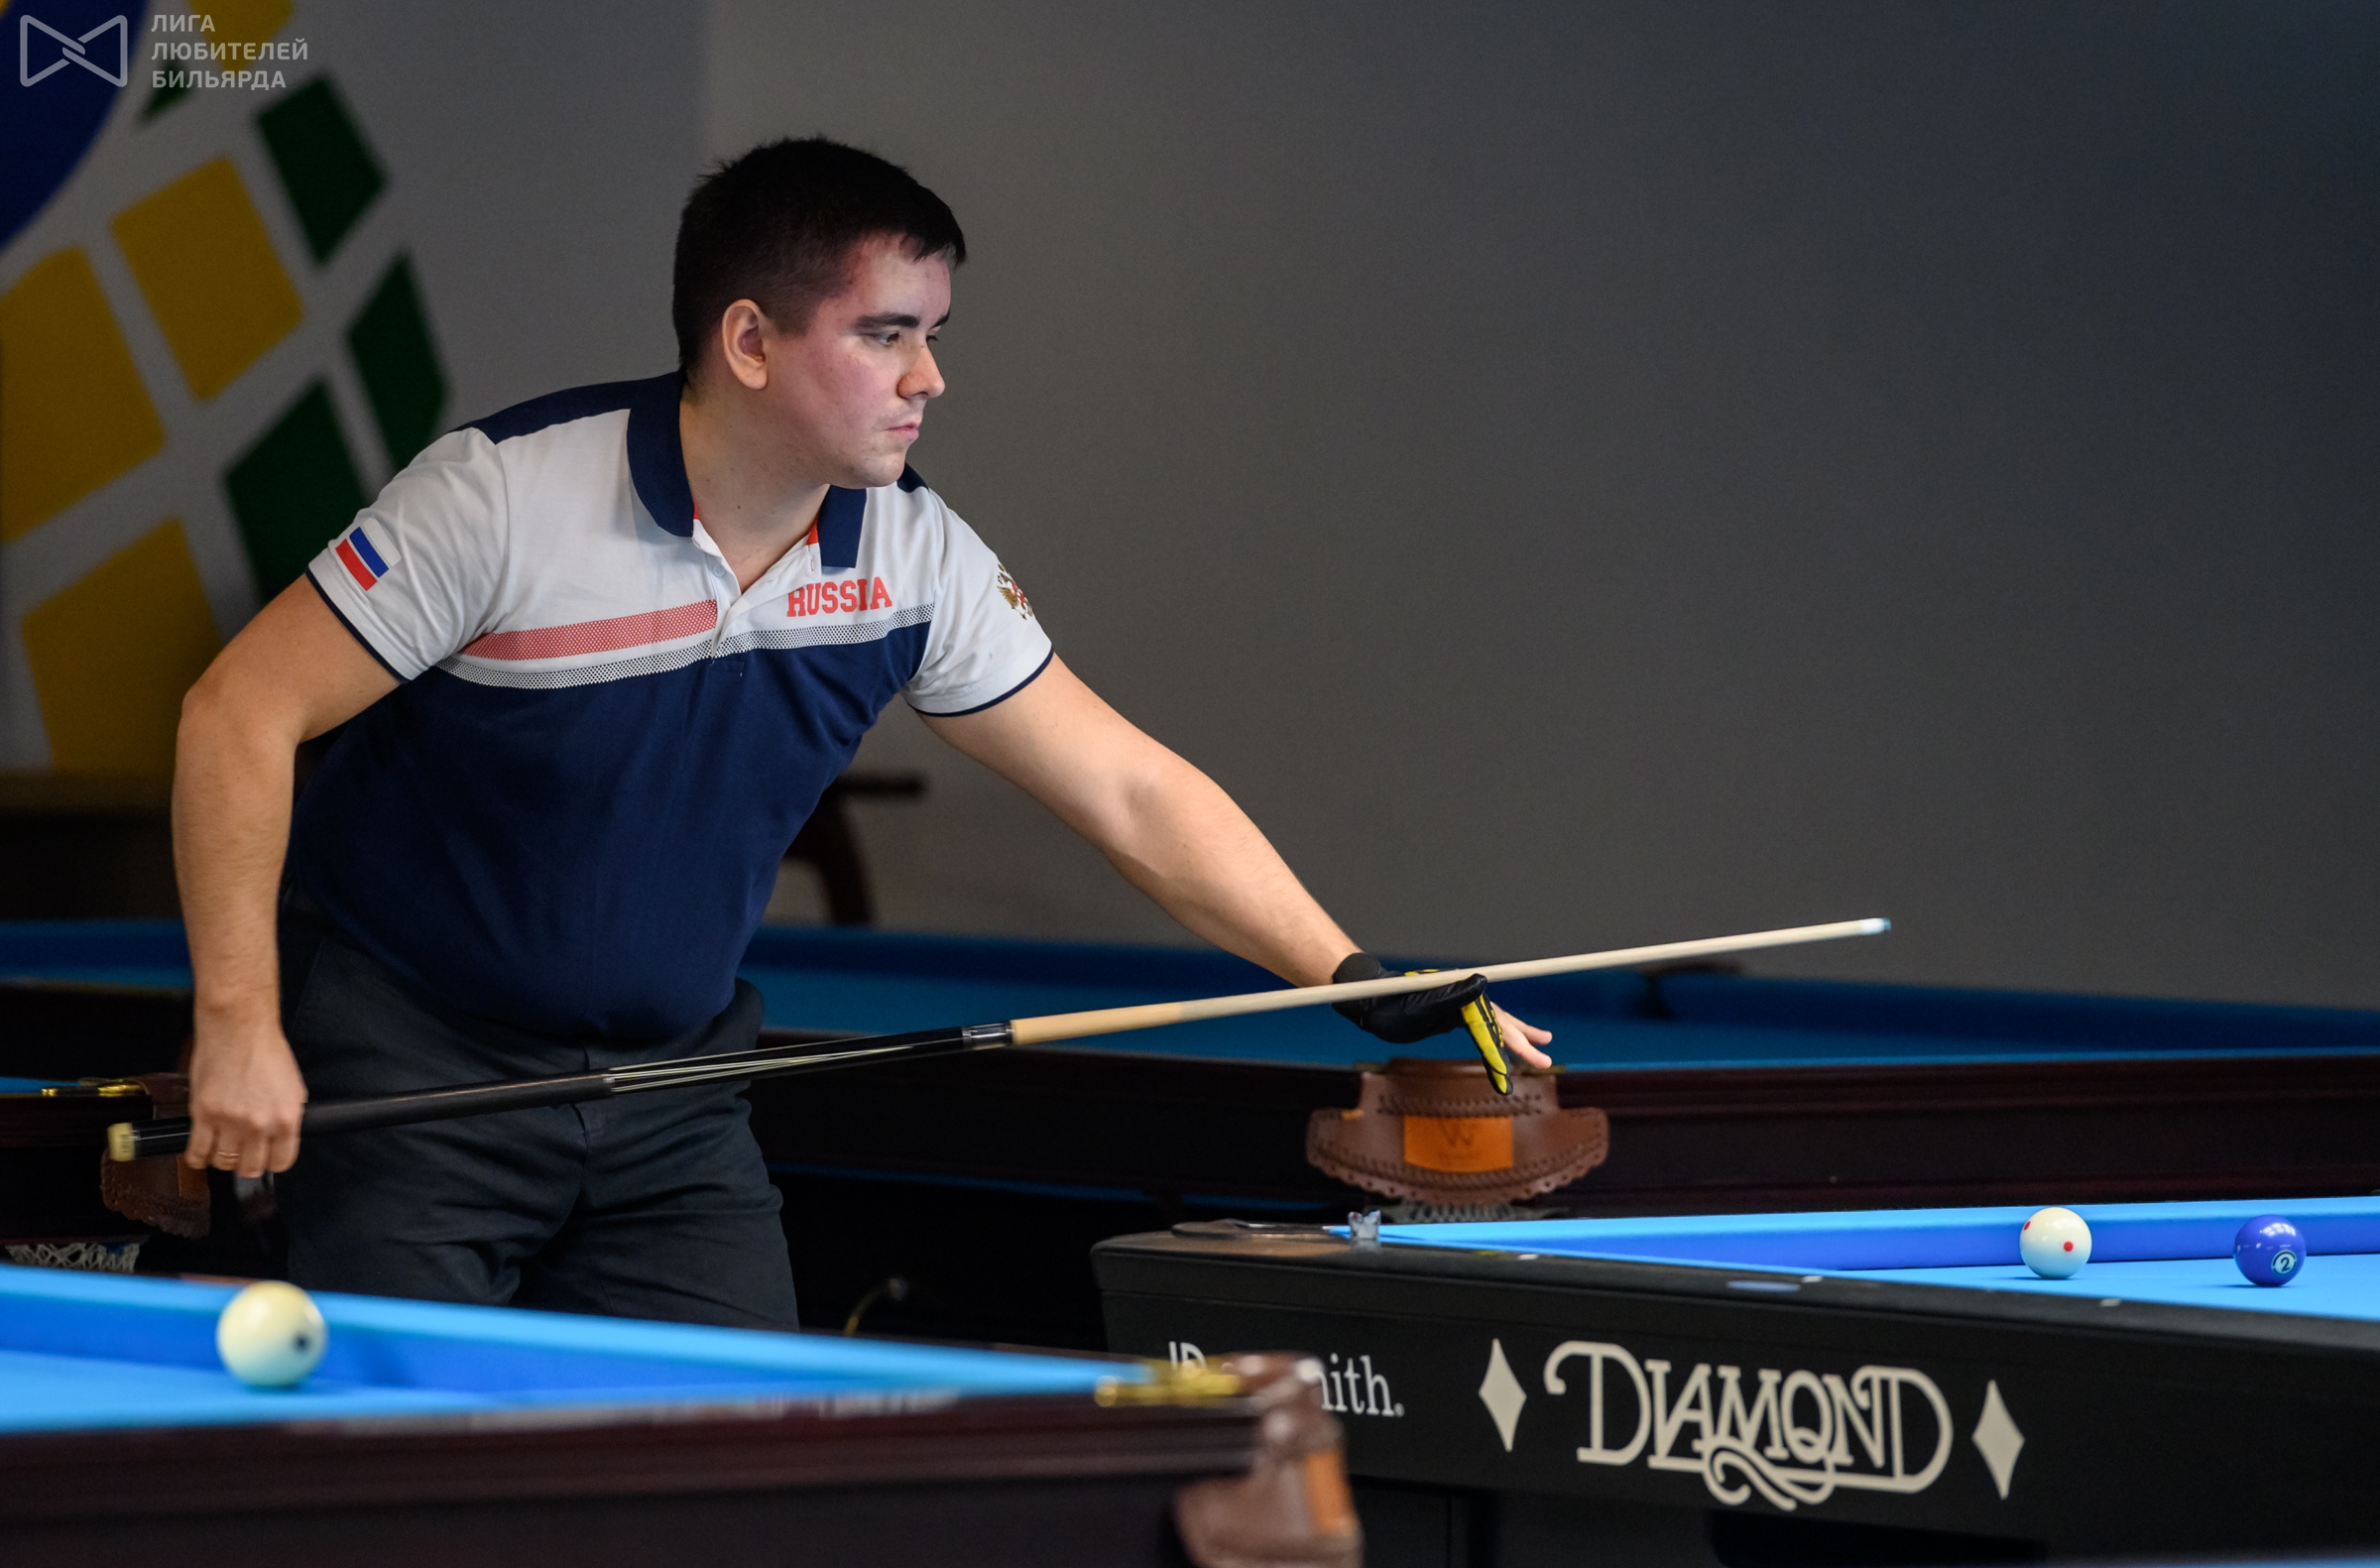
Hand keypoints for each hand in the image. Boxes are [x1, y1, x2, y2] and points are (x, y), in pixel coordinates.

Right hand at [185, 1014, 307, 1178]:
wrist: (239, 1029)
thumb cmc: (265, 1050)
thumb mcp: (292, 1087)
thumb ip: (288, 1115)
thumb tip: (283, 1137)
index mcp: (287, 1119)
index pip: (281, 1161)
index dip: (271, 1161)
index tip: (265, 1157)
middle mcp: (260, 1124)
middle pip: (250, 1167)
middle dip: (246, 1163)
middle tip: (242, 1152)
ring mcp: (230, 1121)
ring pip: (223, 1162)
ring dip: (221, 1159)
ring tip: (221, 1146)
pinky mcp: (203, 1114)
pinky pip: (197, 1152)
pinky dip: (197, 1157)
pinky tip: (200, 1151)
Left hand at [1331, 954, 1553, 1067]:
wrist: (1369, 1000)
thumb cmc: (1387, 1007)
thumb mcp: (1416, 1006)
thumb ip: (1450, 995)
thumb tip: (1482, 981)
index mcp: (1458, 996)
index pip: (1488, 1025)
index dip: (1503, 1048)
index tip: (1514, 1071)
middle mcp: (1462, 996)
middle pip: (1499, 1022)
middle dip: (1522, 1044)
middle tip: (1544, 1063)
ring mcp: (1458, 1003)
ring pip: (1495, 1020)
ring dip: (1519, 1034)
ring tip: (1545, 1042)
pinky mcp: (1452, 1011)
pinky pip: (1481, 1025)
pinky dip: (1498, 1035)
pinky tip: (1510, 1039)